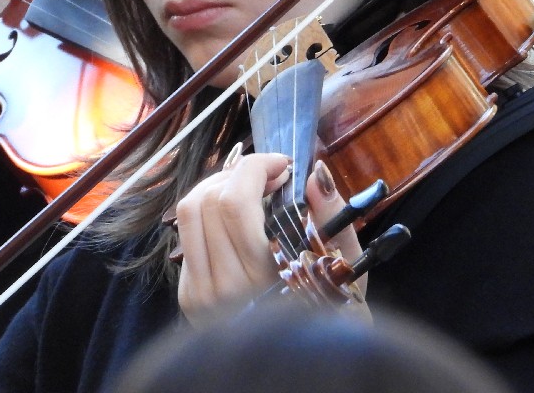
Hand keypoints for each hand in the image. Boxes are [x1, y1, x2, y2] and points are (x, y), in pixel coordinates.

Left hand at [175, 148, 363, 323]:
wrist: (299, 367)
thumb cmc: (331, 319)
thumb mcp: (346, 270)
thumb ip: (332, 217)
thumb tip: (315, 173)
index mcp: (264, 281)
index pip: (236, 203)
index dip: (255, 167)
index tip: (282, 165)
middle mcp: (225, 289)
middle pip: (209, 201)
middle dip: (237, 173)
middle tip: (267, 175)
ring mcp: (200, 294)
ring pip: (189, 212)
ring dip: (218, 187)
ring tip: (248, 190)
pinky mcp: (188, 297)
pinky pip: (187, 236)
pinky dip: (208, 213)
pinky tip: (234, 218)